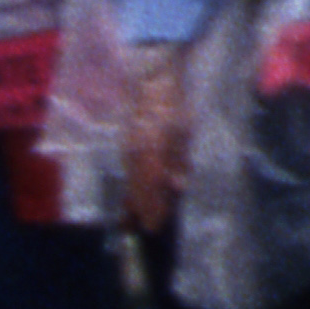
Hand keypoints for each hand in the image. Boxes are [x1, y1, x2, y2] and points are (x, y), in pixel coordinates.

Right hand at [127, 57, 190, 218]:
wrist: (152, 80)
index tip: (154, 227)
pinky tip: (133, 191)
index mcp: (149, 155)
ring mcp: (128, 150)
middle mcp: (135, 156)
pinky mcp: (127, 144)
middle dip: (140, 209)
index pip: (149, 189)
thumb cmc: (172, 105)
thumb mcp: (182, 132)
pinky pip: (129, 170)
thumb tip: (178, 184)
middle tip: (142, 228)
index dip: (152, 209)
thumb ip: (178, 159)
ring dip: (133, 199)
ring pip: (131, 180)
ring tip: (132, 216)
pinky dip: (131, 184)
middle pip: (137, 189)